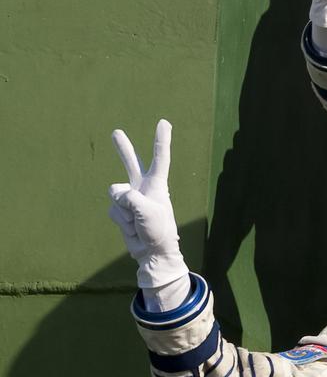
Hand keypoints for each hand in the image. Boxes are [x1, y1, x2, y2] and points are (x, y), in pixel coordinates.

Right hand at [109, 119, 188, 294]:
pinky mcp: (121, 211)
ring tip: (138, 222)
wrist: (152, 253)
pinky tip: (131, 228)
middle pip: (132, 164)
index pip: (160, 158)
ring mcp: (131, 199)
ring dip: (124, 212)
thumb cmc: (158, 231)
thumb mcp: (146, 211)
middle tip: (116, 132)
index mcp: (157, 185)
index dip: (161, 140)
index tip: (164, 123)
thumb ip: (128, 197)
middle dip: (123, 149)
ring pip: (115, 194)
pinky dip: (121, 220)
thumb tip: (115, 194)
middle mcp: (143, 188)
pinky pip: (113, 210)